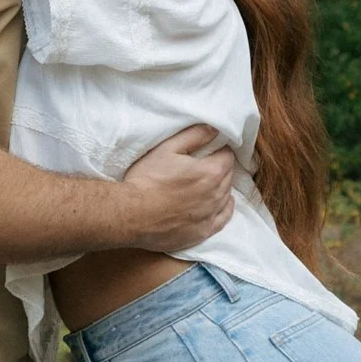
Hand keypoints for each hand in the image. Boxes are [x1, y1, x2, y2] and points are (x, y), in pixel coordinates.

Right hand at [113, 124, 235, 253]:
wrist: (132, 214)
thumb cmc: (147, 179)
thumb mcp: (167, 148)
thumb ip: (194, 136)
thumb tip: (215, 129)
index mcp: (210, 172)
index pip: (227, 157)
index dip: (219, 150)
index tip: (211, 150)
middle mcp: (216, 195)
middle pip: (228, 176)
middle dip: (220, 167)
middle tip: (205, 164)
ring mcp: (210, 215)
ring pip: (226, 195)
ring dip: (221, 186)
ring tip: (207, 182)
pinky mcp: (202, 232)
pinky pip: (224, 218)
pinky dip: (224, 208)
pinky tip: (220, 203)